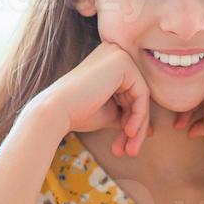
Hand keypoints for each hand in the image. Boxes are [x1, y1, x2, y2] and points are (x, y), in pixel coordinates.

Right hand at [40, 42, 151, 156]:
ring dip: (138, 126)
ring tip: (130, 149)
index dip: (132, 120)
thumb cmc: (77, 113)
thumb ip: (127, 114)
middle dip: (135, 126)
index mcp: (109, 61)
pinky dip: (139, 116)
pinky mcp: (123, 62)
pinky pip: (141, 94)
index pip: (130, 93)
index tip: (128, 144)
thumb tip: (147, 129)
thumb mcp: (108, 112)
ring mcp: (119, 54)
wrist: (56, 111)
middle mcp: (115, 52)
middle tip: (131, 151)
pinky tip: (128, 132)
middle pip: (137, 94)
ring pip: (142, 96)